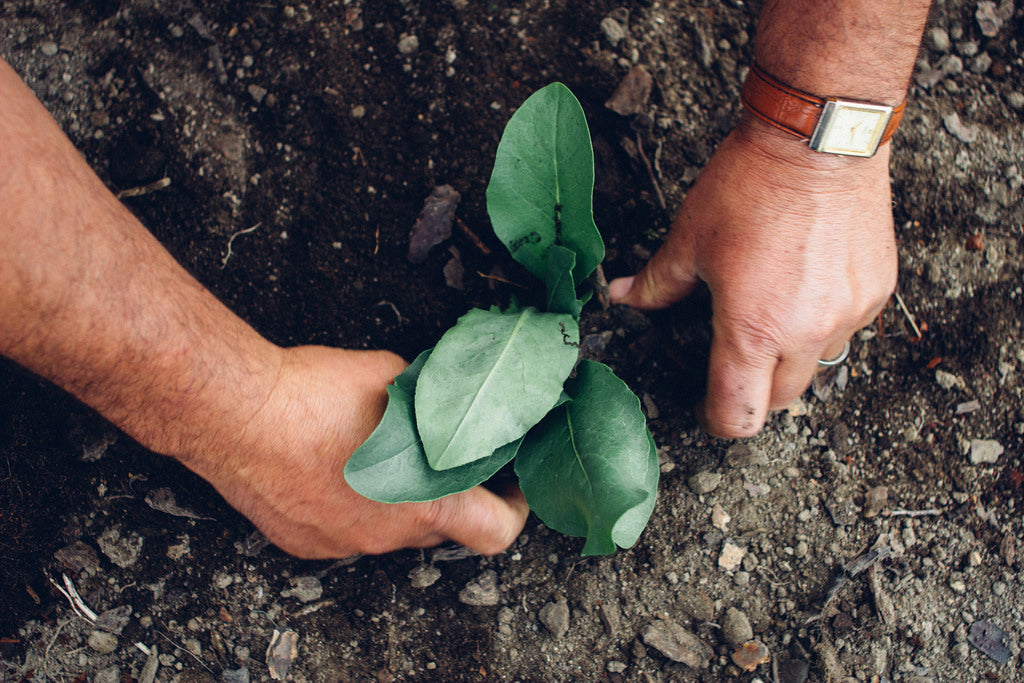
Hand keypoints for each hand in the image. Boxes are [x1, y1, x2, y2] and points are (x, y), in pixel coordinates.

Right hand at [191, 346, 528, 558]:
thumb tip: (448, 397)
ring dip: (396, 500)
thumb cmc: (316, 397)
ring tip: (377, 452)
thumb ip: (433, 403)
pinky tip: (331, 466)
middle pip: (440, 528)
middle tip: (443, 457)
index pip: (496, 531)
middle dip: (449, 495)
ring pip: (388, 529)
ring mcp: (343, 544)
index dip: (513, 509)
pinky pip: (343, 529)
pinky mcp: (305, 542)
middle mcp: (388, 534)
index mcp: (424, 501)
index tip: (509, 484)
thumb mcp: (397, 381)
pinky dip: (349, 505)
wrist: (238, 414)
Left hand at [610, 115, 895, 437]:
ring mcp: (848, 314)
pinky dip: (823, 322)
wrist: (819, 138)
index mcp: (753, 329)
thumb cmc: (750, 185)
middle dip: (753, 392)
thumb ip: (657, 284)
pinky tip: (804, 286)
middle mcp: (807, 332)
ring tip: (770, 314)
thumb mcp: (689, 240)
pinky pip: (846, 329)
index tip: (708, 409)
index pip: (740, 414)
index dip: (718, 421)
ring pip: (818, 365)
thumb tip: (621, 297)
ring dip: (791, 356)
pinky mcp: (876, 291)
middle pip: (781, 400)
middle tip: (733, 362)